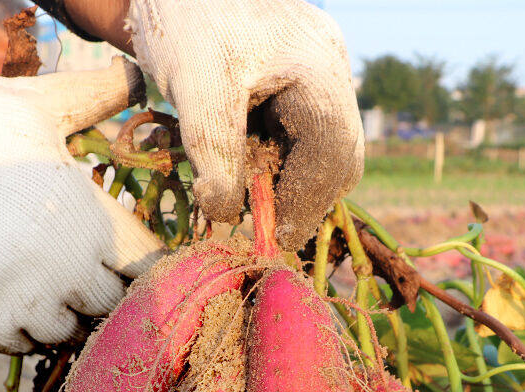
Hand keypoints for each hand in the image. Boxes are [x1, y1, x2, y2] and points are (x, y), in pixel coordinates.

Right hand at [0, 59, 163, 353]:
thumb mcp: (44, 105)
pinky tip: (18, 304)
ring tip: (50, 289)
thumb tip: (137, 78)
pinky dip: (23, 333)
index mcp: (97, 222)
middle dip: (103, 291)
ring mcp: (31, 297)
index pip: (149, 269)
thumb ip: (95, 99)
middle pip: (112, 305)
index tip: (130, 260)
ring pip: (70, 333)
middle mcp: (74, 268)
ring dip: (65, 315)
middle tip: (84, 272)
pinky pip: (23, 345)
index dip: (144, 267)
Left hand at [127, 0, 363, 250]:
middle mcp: (331, 72)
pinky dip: (276, 156)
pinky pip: (301, 133)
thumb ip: (215, 155)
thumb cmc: (185, 22)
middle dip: (302, 194)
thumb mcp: (197, 92)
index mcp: (318, 69)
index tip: (275, 238)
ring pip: (322, 149)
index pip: (331, 154)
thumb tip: (229, 215)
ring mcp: (320, 75)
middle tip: (263, 220)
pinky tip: (244, 153)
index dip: (306, 203)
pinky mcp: (299, 81)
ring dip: (287, 176)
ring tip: (244, 178)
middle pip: (339, 155)